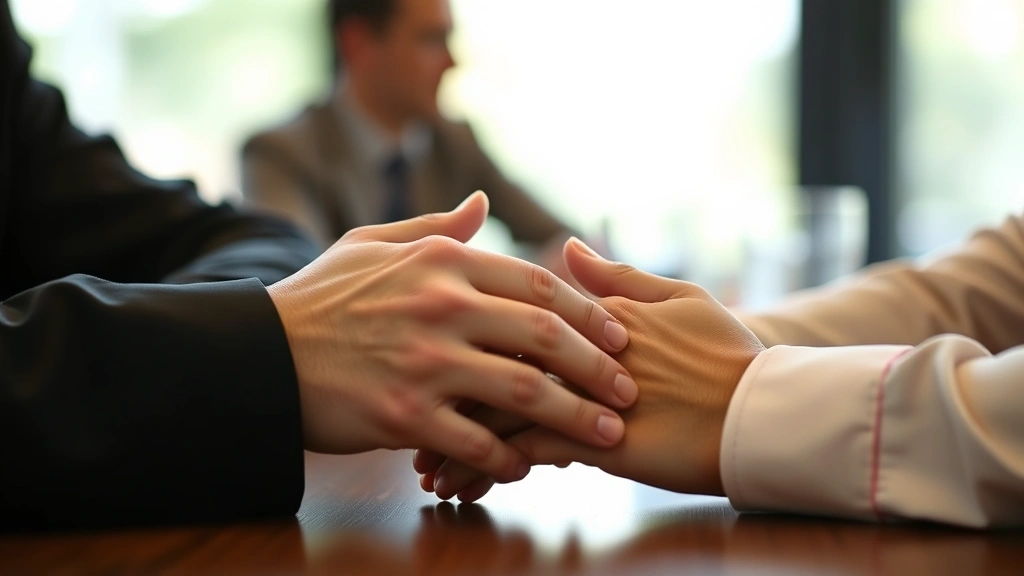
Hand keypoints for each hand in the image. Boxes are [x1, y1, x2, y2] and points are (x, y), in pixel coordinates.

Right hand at [267, 193, 637, 483]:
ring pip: (522, 390)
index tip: (619, 334)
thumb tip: (483, 204)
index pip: (537, 282)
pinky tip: (526, 465)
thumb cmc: (320, 298)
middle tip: (630, 388)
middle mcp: (438, 306)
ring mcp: (422, 362)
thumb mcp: (372, 244)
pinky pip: (475, 441)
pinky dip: (508, 456)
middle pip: (544, 335)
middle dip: (598, 365)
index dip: (588, 311)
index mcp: (439, 261)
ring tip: (606, 435)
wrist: (257, 353)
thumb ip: (436, 226)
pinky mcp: (402, 415)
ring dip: (573, 416)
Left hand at [417, 237, 764, 498]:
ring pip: (497, 411)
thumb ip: (616, 276)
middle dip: (444, 390)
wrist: (767, 407)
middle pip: (490, 365)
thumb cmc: (727, 352)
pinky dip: (488, 465)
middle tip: (403, 411)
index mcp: (592, 312)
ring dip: (455, 439)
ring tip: (422, 465)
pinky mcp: (598, 439)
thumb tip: (567, 246)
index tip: (430, 352)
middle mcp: (578, 349)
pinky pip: (527, 452)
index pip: (512, 317)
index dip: (468, 337)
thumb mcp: (677, 298)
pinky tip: (462, 483)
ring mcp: (585, 394)